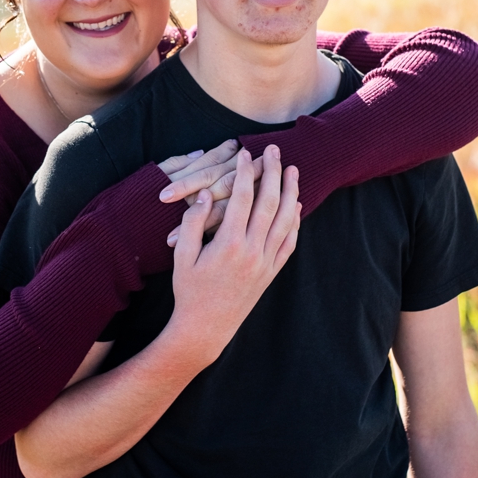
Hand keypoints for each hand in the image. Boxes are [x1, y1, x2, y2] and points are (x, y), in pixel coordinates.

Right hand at [165, 146, 300, 372]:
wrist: (206, 327)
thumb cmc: (189, 290)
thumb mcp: (181, 256)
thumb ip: (192, 223)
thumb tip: (202, 195)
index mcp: (228, 244)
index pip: (242, 198)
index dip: (245, 172)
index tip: (245, 153)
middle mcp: (252, 251)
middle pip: (270, 202)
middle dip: (273, 172)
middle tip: (274, 150)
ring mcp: (266, 262)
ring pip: (286, 220)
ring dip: (291, 192)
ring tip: (293, 170)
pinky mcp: (272, 272)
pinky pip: (290, 242)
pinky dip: (295, 222)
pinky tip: (295, 207)